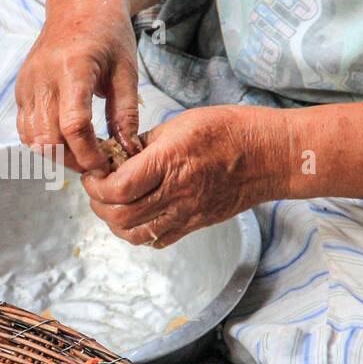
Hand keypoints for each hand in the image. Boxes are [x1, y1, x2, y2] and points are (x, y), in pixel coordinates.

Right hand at [15, 0, 140, 172]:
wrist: (80, 4)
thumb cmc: (107, 32)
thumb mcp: (126, 70)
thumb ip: (125, 112)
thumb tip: (128, 149)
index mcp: (73, 69)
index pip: (73, 125)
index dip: (88, 153)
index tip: (104, 164)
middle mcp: (43, 77)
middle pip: (48, 137)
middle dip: (71, 160)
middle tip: (94, 165)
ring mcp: (27, 83)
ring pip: (32, 137)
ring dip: (55, 154)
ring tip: (80, 154)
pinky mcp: (21, 88)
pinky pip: (24, 127)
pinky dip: (42, 141)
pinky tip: (64, 140)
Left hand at [82, 105, 288, 246]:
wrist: (269, 155)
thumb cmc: (229, 131)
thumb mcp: (180, 123)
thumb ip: (145, 143)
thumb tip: (117, 156)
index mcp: (170, 162)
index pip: (118, 189)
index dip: (96, 186)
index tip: (93, 174)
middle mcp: (177, 193)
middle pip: (121, 216)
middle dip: (99, 204)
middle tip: (98, 190)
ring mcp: (187, 213)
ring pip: (135, 234)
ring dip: (115, 222)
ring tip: (114, 204)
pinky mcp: (196, 224)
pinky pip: (158, 240)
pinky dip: (139, 232)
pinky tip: (138, 214)